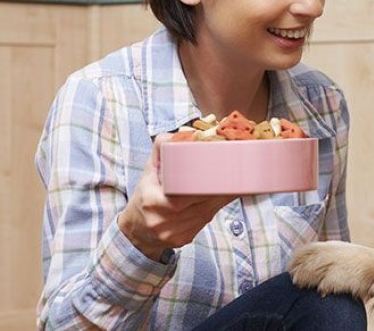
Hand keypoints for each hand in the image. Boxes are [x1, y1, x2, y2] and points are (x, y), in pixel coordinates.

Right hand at [118, 133, 236, 260]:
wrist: (136, 229)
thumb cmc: (145, 194)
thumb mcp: (149, 170)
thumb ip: (162, 148)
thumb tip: (186, 132)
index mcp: (154, 201)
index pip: (188, 192)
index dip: (210, 184)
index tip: (226, 172)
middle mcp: (163, 220)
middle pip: (203, 202)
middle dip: (221, 189)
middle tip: (238, 174)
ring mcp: (173, 233)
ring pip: (208, 213)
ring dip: (221, 199)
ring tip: (232, 185)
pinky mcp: (182, 240)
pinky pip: (204, 223)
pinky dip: (213, 210)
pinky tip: (217, 200)